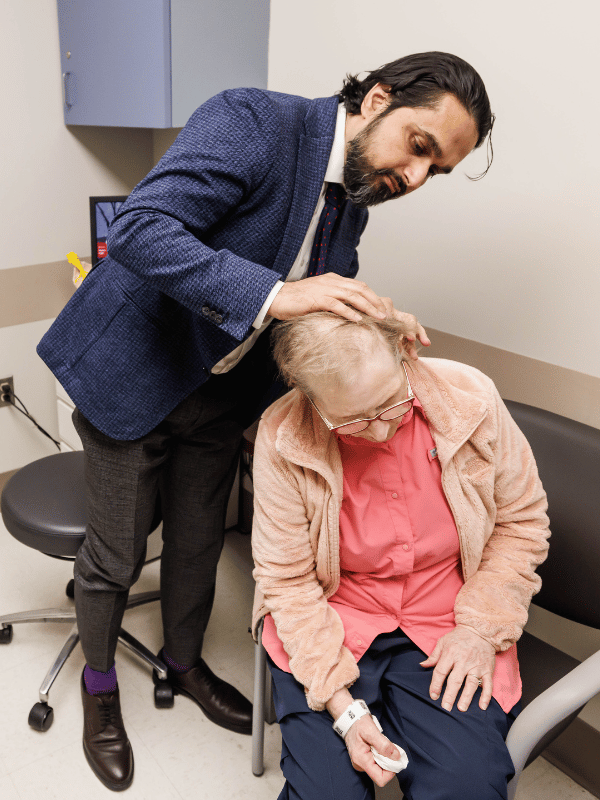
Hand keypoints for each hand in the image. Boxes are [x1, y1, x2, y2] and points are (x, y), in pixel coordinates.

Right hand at [267, 274, 429, 359]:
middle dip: (375, 301)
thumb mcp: (318, 297)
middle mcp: (331, 282)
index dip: (372, 296)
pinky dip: (349, 313)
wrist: (276, 298)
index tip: (381, 308)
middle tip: (385, 314)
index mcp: (333, 280)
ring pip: (352, 296)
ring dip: (367, 307)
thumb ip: (333, 300)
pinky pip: (337, 305)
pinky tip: (358, 320)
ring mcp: (324, 289)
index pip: (358, 286)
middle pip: (360, 289)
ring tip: (377, 317)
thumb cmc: (296, 301)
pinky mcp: (316, 299)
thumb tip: (348, 312)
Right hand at [345, 714, 401, 787]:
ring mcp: (362, 763)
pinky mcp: (364, 760)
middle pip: (381, 774)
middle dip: (388, 762)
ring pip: (380, 768)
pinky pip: (377, 763)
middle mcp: (360, 765)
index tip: (394, 759)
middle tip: (388, 747)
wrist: (349, 719)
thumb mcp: (371, 731)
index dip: (390, 772)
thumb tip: (396, 756)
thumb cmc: (358, 723)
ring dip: (385, 758)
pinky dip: (382, 756)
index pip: (380, 779)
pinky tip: (378, 746)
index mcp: (361, 760)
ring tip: (381, 745)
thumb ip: (383, 744)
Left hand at [420, 627, 495, 712]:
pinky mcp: (488, 669)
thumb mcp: (443, 642)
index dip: (436, 684)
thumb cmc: (459, 637)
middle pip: (455, 680)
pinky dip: (486, 696)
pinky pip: (488, 684)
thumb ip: (433, 655)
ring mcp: (476, 666)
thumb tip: (422, 665)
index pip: (441, 671)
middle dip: (449, 695)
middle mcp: (464, 661)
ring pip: (471, 684)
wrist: (480, 630)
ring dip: (466, 697)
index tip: (433, 695)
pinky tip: (482, 706)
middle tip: (445, 707)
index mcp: (451, 653)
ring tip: (461, 708)